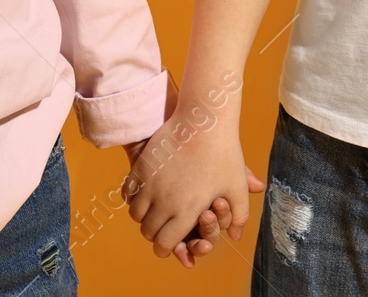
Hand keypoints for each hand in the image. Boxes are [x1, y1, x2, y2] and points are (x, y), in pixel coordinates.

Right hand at [122, 111, 257, 261]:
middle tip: (162, 228)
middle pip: (148, 231)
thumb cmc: (224, 154)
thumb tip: (235, 237)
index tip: (169, 244)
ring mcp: (150, 184)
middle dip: (155, 234)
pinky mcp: (141, 167)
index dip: (166, 248)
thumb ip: (239, 216)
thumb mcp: (237, 186)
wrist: (203, 120)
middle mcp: (165, 201)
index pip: (165, 244)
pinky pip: (128, 193)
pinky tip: (144, 193)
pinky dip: (133, 197)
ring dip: (143, 216)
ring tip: (153, 210)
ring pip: (135, 214)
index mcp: (187, 211)